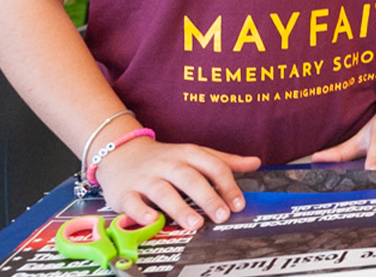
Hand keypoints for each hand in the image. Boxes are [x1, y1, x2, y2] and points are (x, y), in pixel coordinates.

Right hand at [92, 139, 260, 231]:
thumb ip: (224, 161)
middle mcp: (167, 165)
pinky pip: (133, 202)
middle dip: (207, 196)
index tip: (238, 204)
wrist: (120, 151)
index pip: (212, 166)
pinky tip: (152, 219)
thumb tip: (255, 162)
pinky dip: (142, 212)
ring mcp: (145, 178)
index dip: (227, 185)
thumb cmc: (164, 159)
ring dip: (179, 207)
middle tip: (222, 215)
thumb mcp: (194, 155)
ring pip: (162, 191)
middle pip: (189, 178)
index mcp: (188, 155)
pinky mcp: (125, 192)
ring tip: (195, 223)